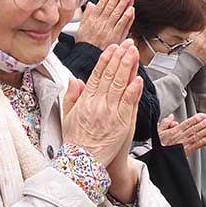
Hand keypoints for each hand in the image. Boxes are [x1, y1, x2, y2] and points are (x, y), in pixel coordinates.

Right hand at [62, 40, 142, 166]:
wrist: (82, 162)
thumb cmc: (76, 141)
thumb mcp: (67, 116)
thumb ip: (72, 96)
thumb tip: (74, 80)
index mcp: (85, 100)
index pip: (97, 74)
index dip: (106, 59)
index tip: (113, 48)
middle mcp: (98, 103)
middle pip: (111, 75)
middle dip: (120, 57)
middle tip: (127, 44)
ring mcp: (111, 112)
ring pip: (121, 84)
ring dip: (128, 67)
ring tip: (134, 53)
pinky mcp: (122, 122)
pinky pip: (129, 102)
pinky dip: (133, 90)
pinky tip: (138, 78)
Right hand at [74, 0, 135, 49]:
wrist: (88, 58)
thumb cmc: (85, 44)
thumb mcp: (81, 28)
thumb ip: (87, 15)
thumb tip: (91, 4)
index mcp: (93, 20)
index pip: (102, 3)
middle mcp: (101, 24)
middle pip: (111, 6)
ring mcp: (109, 30)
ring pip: (118, 13)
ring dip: (125, 2)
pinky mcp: (116, 38)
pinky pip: (123, 25)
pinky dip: (127, 17)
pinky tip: (131, 9)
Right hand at [159, 113, 205, 155]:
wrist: (156, 157)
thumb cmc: (156, 145)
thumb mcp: (158, 131)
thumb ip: (165, 123)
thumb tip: (171, 117)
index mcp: (175, 131)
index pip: (188, 123)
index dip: (196, 118)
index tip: (203, 116)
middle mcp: (181, 136)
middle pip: (195, 128)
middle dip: (205, 124)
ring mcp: (184, 144)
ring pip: (197, 136)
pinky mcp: (186, 152)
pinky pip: (196, 146)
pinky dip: (203, 143)